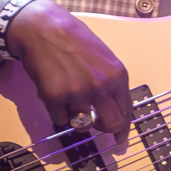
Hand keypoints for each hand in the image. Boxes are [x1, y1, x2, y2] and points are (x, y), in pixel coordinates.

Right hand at [7, 0, 132, 140]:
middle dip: (103, 128)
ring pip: (82, 125)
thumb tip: (115, 110)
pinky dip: (57, 111)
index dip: (123, 129)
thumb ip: (111, 83)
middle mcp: (101, 86)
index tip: (120, 141)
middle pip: (110, 125)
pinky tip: (55, 91)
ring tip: (69, 96)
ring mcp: (78, 93)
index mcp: (117, 75)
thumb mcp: (104, 58)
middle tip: (95, 124)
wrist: (44, 29)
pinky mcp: (54, 97)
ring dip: (76, 116)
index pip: (126, 110)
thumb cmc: (75, 41)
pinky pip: (60, 119)